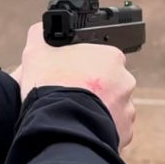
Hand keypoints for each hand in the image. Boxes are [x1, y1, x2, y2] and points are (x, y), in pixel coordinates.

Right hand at [13, 23, 136, 148]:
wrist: (59, 124)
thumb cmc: (50, 85)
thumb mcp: (37, 51)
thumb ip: (41, 36)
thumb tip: (42, 31)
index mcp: (111, 57)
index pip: (100, 59)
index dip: (83, 68)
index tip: (71, 77)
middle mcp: (125, 81)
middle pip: (108, 84)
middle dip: (93, 90)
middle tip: (71, 96)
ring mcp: (127, 108)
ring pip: (112, 108)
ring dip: (98, 111)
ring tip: (74, 115)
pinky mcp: (125, 132)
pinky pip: (113, 130)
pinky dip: (99, 130)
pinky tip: (82, 129)